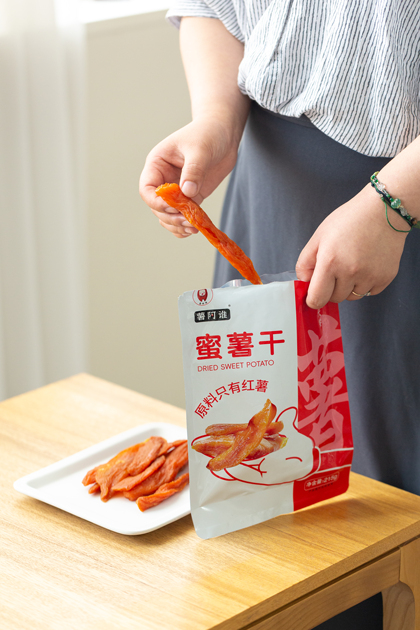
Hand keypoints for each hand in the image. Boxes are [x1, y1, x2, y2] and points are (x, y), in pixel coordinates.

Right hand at [139, 116, 239, 237]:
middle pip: (157, 207)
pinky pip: (181, 216)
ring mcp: (176, 190)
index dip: (157, 202)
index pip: (147, 189)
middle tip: (189, 220)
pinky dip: (185, 226)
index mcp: (157, 164)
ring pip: (167, 216)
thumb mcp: (200, 149)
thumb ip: (193, 170)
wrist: (224, 134)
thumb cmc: (208, 134)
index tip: (174, 207)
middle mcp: (163, 179)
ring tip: (194, 227)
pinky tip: (195, 228)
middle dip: (171, 217)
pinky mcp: (190, 197)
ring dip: (177, 225)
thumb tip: (187, 192)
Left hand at [296, 185, 408, 308]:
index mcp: (330, 262)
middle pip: (335, 299)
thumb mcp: (319, 236)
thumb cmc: (350, 219)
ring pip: (352, 297)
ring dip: (349, 287)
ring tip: (353, 264)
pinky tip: (366, 265)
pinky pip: (369, 292)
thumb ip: (306, 262)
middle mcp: (350, 272)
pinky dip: (366, 284)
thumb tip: (304, 281)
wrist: (383, 210)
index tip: (314, 293)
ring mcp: (369, 277)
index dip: (313, 298)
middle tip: (336, 269)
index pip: (316, 299)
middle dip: (331, 288)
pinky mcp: (385, 278)